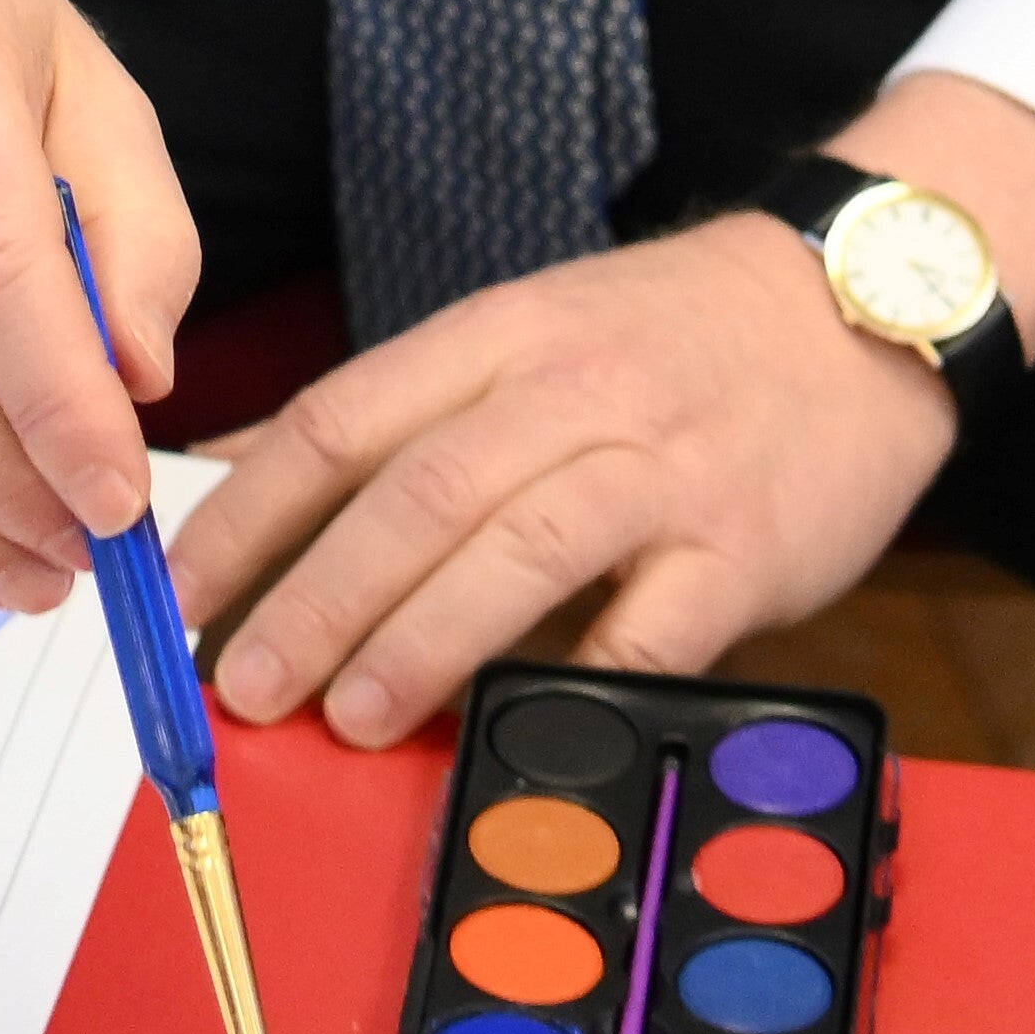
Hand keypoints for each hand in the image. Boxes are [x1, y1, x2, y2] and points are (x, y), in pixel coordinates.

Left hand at [167, 220, 944, 743]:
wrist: (857, 305)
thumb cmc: (670, 337)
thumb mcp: (527, 328)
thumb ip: (400, 406)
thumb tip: (234, 468)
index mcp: (500, 335)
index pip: (343, 419)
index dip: (247, 513)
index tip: (177, 594)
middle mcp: (572, 393)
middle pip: (417, 492)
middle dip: (312, 596)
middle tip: (243, 683)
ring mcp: (661, 471)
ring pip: (517, 549)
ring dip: (418, 640)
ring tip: (346, 715)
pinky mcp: (740, 548)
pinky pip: (648, 627)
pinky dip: (574, 679)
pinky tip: (511, 728)